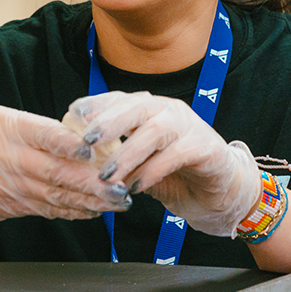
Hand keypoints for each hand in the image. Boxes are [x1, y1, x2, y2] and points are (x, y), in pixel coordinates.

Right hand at [0, 105, 131, 245]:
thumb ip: (35, 128)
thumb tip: (78, 141)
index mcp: (6, 130)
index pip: (43, 135)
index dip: (69, 144)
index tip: (92, 151)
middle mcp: (8, 160)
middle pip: (56, 172)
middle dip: (93, 181)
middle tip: (122, 185)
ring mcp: (8, 188)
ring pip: (56, 195)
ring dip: (91, 201)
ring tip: (119, 201)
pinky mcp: (10, 208)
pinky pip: (47, 209)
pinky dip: (72, 211)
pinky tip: (95, 211)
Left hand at [67, 91, 260, 237]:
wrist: (218, 192)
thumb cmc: (173, 174)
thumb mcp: (138, 162)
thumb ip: (115, 154)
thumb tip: (78, 154)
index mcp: (151, 109)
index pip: (120, 99)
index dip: (96, 104)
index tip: (72, 114)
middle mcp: (169, 111)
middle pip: (137, 107)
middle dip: (109, 121)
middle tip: (86, 140)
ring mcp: (190, 127)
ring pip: (155, 130)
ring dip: (128, 153)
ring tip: (108, 175)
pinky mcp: (207, 148)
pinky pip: (176, 155)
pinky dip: (152, 171)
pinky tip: (136, 187)